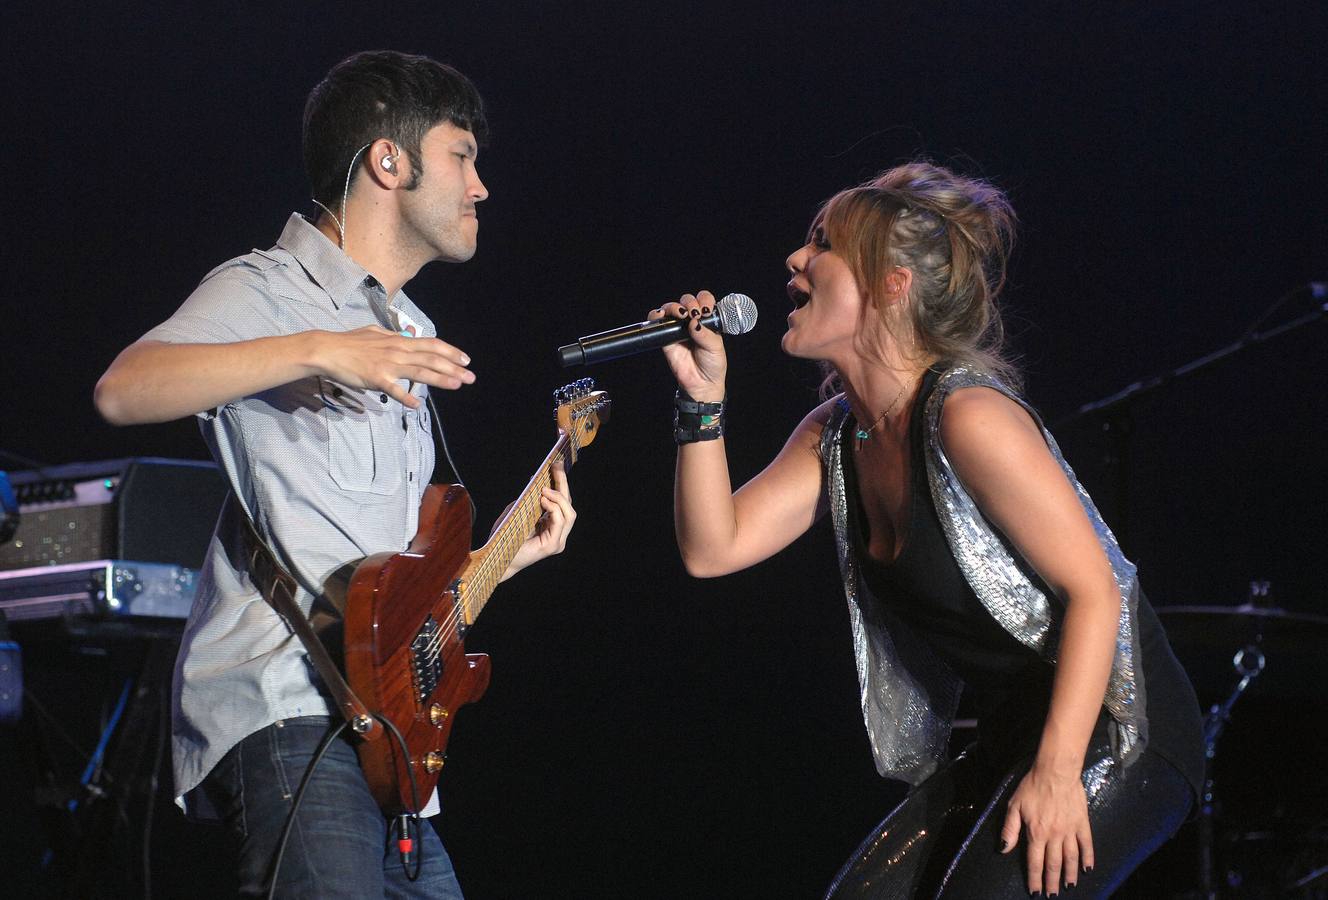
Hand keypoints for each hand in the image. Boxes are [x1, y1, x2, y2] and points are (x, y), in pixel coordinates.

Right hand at [310, 326, 474, 407]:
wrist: (327, 350)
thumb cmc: (349, 342)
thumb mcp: (374, 333)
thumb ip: (392, 337)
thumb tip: (404, 337)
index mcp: (399, 341)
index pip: (430, 345)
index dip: (450, 352)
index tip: (465, 359)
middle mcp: (398, 351)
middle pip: (431, 359)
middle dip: (454, 367)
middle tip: (471, 377)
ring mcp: (388, 364)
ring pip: (419, 372)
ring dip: (440, 379)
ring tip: (457, 385)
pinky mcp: (376, 378)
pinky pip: (394, 389)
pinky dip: (406, 397)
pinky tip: (417, 405)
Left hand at [499, 464, 575, 581]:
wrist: (495, 559)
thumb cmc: (504, 538)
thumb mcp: (517, 512)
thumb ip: (528, 500)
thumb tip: (535, 480)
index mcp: (551, 527)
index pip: (563, 504)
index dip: (562, 484)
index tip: (557, 465)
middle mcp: (558, 535)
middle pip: (569, 507)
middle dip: (564, 485)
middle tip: (556, 468)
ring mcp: (557, 541)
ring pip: (569, 514)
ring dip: (558, 498)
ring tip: (545, 489)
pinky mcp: (552, 546)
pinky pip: (560, 522)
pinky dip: (554, 508)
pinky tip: (543, 500)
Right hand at [646, 291, 726, 402]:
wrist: (702, 383)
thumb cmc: (713, 364)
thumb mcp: (715, 347)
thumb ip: (705, 334)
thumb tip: (693, 321)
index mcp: (707, 320)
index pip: (704, 300)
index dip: (704, 301)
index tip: (706, 311)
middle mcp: (692, 321)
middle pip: (687, 300)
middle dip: (690, 303)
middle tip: (694, 314)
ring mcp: (678, 328)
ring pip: (672, 307)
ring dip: (675, 306)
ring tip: (681, 315)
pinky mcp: (665, 337)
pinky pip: (657, 321)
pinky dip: (656, 314)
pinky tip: (661, 315)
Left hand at [1001, 763, 1093, 895]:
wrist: (1056, 772)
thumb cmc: (1032, 786)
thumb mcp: (1014, 806)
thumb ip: (1010, 829)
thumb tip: (1004, 850)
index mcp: (1036, 833)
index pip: (1035, 862)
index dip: (1035, 879)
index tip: (1036, 892)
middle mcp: (1054, 836)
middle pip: (1053, 864)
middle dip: (1052, 882)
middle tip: (1052, 895)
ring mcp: (1070, 830)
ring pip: (1071, 858)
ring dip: (1070, 874)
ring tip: (1069, 886)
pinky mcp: (1082, 823)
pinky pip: (1086, 845)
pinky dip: (1088, 858)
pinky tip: (1088, 869)